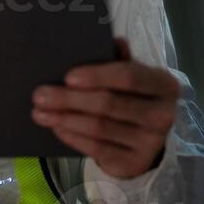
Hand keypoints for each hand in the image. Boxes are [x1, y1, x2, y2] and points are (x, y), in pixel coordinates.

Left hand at [31, 38, 178, 178]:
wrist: (146, 141)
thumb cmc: (133, 98)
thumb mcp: (131, 77)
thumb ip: (120, 60)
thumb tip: (113, 40)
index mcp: (164, 85)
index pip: (130, 76)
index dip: (98, 76)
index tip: (68, 77)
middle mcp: (164, 115)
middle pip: (110, 104)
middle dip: (70, 99)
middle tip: (39, 95)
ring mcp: (151, 143)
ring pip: (100, 128)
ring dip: (65, 119)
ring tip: (39, 113)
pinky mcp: (135, 164)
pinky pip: (97, 149)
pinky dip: (73, 137)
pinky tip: (57, 128)